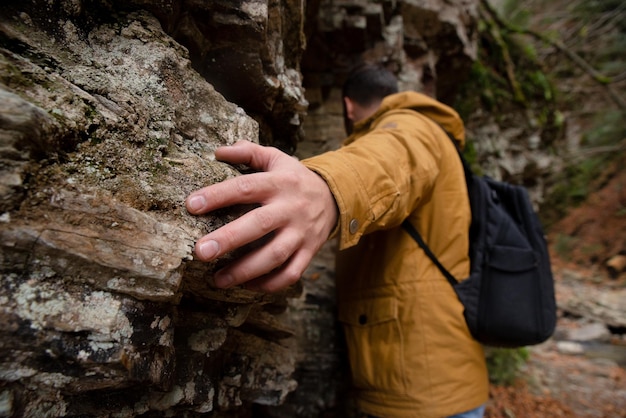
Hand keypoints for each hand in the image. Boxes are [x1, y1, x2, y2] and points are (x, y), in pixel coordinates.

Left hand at [186, 140, 337, 292]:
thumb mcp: (276, 158)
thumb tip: (218, 151)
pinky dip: (269, 283)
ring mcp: (302, 233)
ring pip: (275, 255)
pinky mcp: (309, 252)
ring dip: (245, 270)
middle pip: (259, 224)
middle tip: (201, 252)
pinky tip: (246, 285)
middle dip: (229, 239)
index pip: (245, 187)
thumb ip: (248, 152)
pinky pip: (291, 273)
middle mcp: (290, 208)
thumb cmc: (293, 179)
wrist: (334, 197)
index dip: (218, 195)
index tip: (191, 205)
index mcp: (279, 182)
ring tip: (218, 280)